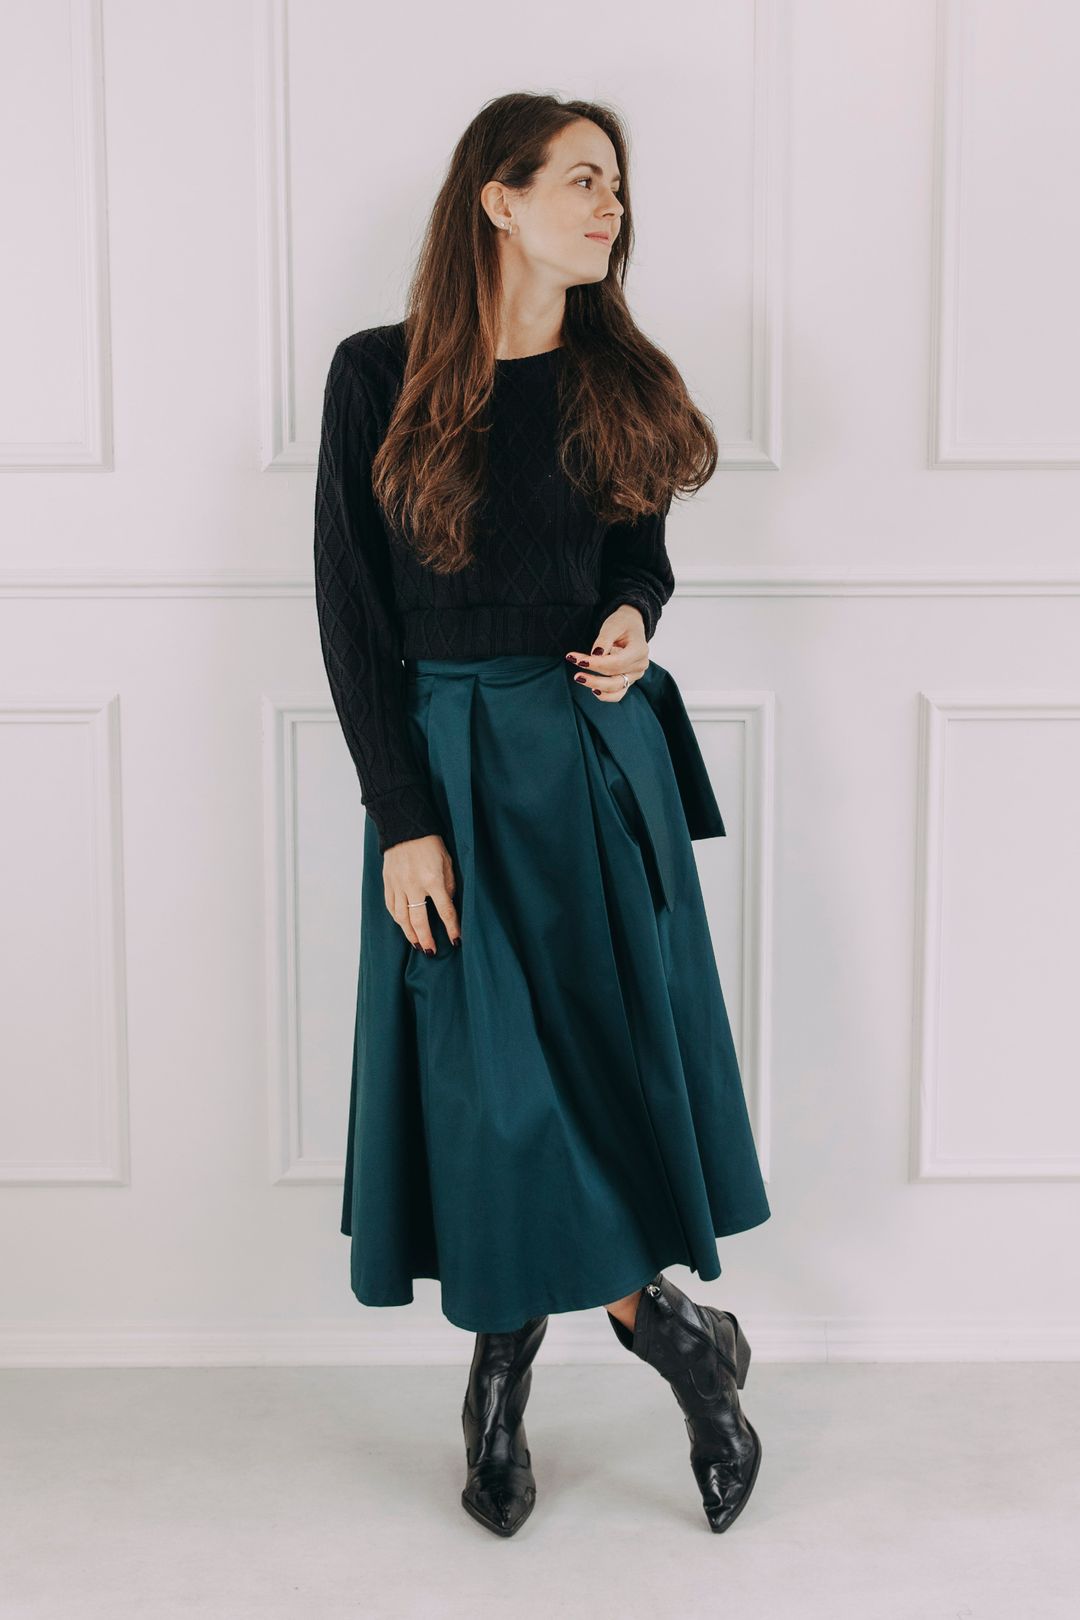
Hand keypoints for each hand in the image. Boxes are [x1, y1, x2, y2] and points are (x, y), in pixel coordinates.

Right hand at [383, 834, 460, 953]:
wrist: (405, 828)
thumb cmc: (430, 843)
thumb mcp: (447, 862)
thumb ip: (449, 885)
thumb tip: (447, 904)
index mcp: (433, 880)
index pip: (444, 911)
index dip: (451, 928)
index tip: (456, 940)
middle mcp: (414, 885)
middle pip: (419, 920)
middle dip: (426, 939)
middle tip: (430, 951)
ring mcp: (398, 885)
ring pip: (402, 917)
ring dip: (409, 933)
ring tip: (416, 944)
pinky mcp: (388, 883)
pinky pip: (391, 906)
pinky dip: (397, 919)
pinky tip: (403, 926)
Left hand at [564, 605, 648, 699]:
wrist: (631, 626)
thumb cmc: (622, 624)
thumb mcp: (612, 625)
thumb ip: (604, 640)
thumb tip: (595, 655)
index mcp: (640, 650)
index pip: (616, 663)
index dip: (597, 664)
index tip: (578, 660)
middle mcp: (640, 666)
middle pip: (615, 677)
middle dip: (593, 674)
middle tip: (575, 668)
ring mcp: (635, 675)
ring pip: (616, 689)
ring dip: (596, 685)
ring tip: (580, 678)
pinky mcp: (628, 680)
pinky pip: (617, 694)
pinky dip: (605, 695)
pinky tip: (593, 689)